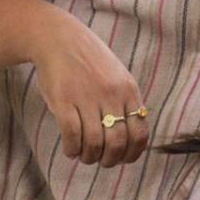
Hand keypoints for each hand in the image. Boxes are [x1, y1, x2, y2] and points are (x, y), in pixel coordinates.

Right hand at [23, 6, 149, 166]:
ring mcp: (87, 97)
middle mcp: (111, 95)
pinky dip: (72, 149)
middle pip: (117, 143)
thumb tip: (129, 139)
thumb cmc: (88, 62)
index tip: (123, 159)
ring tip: (84, 155)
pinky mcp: (64, 99)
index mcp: (128, 90)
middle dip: (109, 160)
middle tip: (101, 161)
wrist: (59, 38)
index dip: (132, 154)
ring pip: (94, 143)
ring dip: (89, 157)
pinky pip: (72, 135)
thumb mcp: (117, 77)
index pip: (139, 133)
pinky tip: (70, 149)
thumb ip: (125, 103)